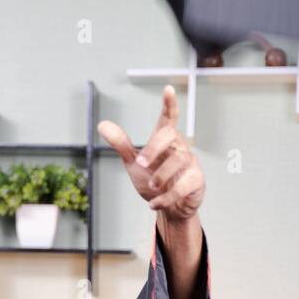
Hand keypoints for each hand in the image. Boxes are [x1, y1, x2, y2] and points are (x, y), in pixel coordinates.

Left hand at [97, 85, 204, 220]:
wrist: (170, 209)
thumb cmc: (154, 181)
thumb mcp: (134, 163)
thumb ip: (122, 144)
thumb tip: (102, 124)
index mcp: (164, 141)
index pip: (168, 118)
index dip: (168, 104)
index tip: (168, 89)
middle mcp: (179, 148)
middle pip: (170, 135)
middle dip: (153, 148)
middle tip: (140, 163)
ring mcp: (190, 164)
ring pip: (178, 161)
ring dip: (161, 175)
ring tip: (151, 187)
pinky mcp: (196, 181)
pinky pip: (184, 185)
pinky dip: (167, 197)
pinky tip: (155, 203)